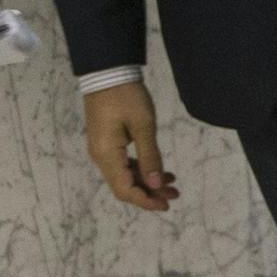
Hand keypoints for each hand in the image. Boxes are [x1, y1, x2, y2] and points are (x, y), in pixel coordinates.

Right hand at [83, 83, 179, 212]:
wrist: (108, 72)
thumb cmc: (126, 96)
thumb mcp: (143, 126)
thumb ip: (150, 157)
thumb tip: (156, 185)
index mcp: (107, 155)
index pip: (125, 189)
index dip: (146, 201)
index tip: (166, 204)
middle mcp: (101, 157)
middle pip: (124, 186)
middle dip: (149, 193)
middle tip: (175, 194)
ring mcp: (103, 150)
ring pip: (125, 176)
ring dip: (147, 182)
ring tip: (172, 183)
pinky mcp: (107, 142)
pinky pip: (123, 164)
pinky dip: (140, 169)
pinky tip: (159, 169)